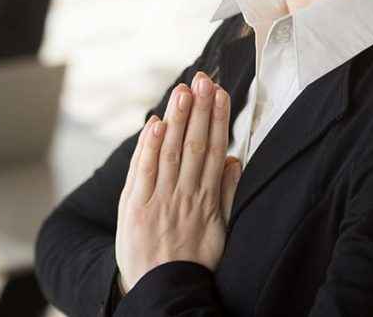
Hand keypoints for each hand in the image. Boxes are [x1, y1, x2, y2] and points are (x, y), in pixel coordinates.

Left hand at [115, 72, 241, 293]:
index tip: (220, 93)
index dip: (217, 119)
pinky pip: (144, 173)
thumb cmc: (194, 260)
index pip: (215, 150)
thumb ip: (228, 193)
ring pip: (171, 153)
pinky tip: (156, 123)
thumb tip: (236, 159)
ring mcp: (161, 201)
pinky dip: (149, 147)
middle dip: (199, 110)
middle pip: (195, 145)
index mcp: (208, 200)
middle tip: (202, 80)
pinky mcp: (136, 208)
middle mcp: (186, 196)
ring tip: (183, 91)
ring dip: (177, 120)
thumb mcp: (221, 229)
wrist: (164, 291)